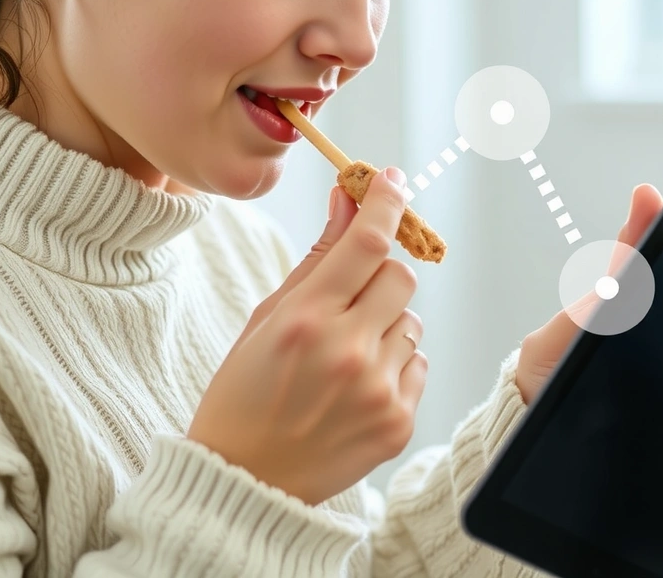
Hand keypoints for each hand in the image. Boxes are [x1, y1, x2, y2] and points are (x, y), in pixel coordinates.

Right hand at [187, 167, 427, 505]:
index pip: (368, 242)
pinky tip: (357, 386)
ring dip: (385, 324)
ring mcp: (378, 390)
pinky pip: (417, 363)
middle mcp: (348, 352)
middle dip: (381, 274)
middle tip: (352, 295)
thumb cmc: (245, 393)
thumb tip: (347, 200)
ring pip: (411, 320)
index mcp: (306, 320)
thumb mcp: (267, 318)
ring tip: (345, 356)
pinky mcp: (399, 422)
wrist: (246, 481)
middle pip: (401, 275)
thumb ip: (317, 258)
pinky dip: (394, 364)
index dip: (387, 203)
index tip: (394, 181)